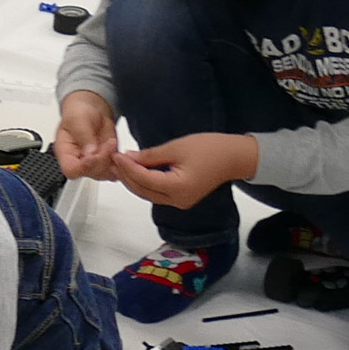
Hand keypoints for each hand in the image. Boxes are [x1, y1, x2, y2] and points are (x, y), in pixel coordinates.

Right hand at [54, 89, 121, 183]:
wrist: (92, 109)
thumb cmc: (79, 112)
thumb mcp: (78, 119)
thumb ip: (83, 136)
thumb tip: (90, 153)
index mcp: (65, 153)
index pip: (71, 170)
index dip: (83, 167)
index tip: (93, 156)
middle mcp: (79, 161)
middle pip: (91, 173)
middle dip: (103, 159)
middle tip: (109, 143)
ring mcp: (95, 163)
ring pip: (106, 173)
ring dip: (114, 161)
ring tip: (112, 143)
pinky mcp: (108, 161)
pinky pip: (117, 168)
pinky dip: (121, 161)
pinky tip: (119, 148)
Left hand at [113, 130, 256, 208]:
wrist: (235, 157)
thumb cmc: (211, 148)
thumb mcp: (177, 147)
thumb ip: (151, 156)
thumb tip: (128, 158)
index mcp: (177, 188)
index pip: (144, 180)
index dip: (127, 168)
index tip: (116, 155)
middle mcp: (177, 201)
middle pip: (142, 191)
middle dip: (126, 176)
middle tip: (113, 160)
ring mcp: (180, 202)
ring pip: (148, 194)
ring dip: (133, 180)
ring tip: (120, 164)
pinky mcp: (181, 198)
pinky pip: (156, 193)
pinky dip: (144, 182)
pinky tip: (135, 170)